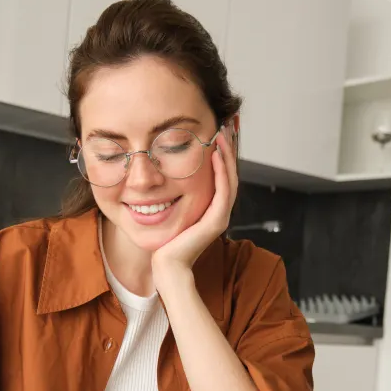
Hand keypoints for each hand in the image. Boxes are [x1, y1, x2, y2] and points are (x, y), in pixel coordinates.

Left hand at [152, 122, 238, 285]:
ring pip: (229, 178)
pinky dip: (221, 171)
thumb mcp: (168, 210)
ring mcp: (220, 215)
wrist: (165, 264)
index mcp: (210, 207)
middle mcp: (219, 210)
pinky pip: (223, 190)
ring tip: (223, 135)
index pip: (220, 175)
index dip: (221, 153)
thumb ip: (171, 195)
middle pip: (229, 173)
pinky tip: (216, 155)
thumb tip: (160, 174)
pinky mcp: (217, 220)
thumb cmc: (164, 241)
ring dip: (227, 155)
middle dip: (228, 149)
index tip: (216, 132)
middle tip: (226, 126)